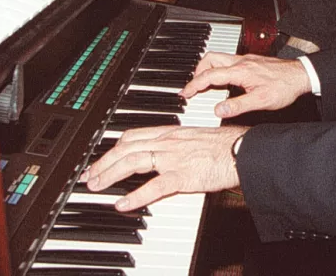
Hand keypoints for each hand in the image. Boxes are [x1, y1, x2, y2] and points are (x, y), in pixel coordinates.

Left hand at [80, 125, 247, 210]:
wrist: (246, 150)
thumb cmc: (228, 145)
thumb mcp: (197, 138)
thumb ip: (179, 145)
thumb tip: (165, 155)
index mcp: (172, 132)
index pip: (134, 135)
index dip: (113, 147)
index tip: (101, 157)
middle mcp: (169, 141)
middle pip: (127, 148)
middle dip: (103, 162)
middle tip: (89, 175)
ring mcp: (175, 158)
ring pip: (134, 162)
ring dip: (110, 174)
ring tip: (97, 186)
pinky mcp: (184, 176)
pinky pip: (154, 187)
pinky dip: (135, 196)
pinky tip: (122, 204)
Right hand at [181, 52, 311, 117]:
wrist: (301, 76)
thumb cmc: (284, 87)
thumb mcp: (261, 101)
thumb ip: (237, 106)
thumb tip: (218, 110)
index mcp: (240, 71)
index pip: (210, 75)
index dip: (194, 84)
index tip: (185, 93)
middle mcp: (241, 62)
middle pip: (210, 59)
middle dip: (197, 72)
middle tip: (193, 87)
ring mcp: (246, 59)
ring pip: (219, 57)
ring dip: (208, 68)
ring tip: (205, 83)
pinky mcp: (251, 61)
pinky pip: (228, 61)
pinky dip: (219, 69)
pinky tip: (224, 80)